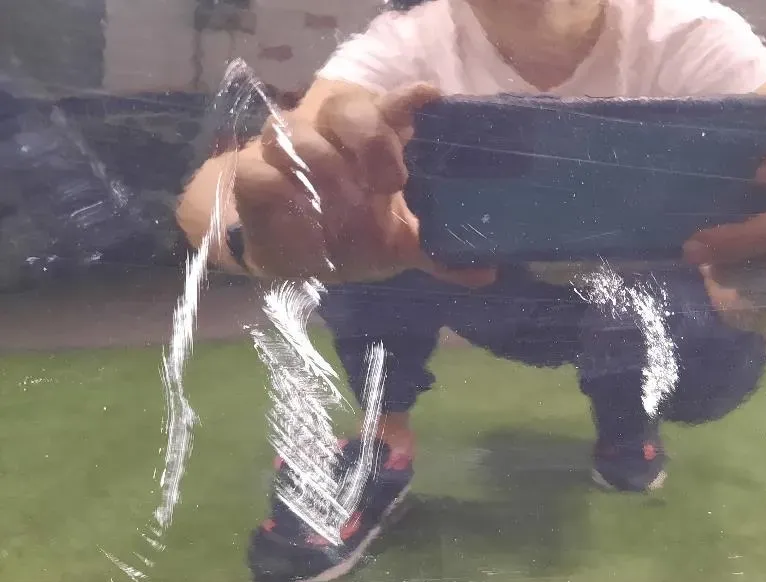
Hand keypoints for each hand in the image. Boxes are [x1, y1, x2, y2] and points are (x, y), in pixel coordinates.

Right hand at [232, 82, 493, 285]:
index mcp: (372, 144)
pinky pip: (258, 173)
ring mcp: (287, 152)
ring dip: (319, 162)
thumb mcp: (398, 247)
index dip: (408, 98)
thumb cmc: (350, 235)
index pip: (391, 106)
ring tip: (342, 200)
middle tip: (390, 180)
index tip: (428, 97)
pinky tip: (299, 215)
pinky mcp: (253, 178)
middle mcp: (330, 137)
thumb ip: (437, 255)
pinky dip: (278, 192)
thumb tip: (486, 273)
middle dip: (369, 137)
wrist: (291, 254)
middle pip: (344, 107)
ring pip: (292, 129)